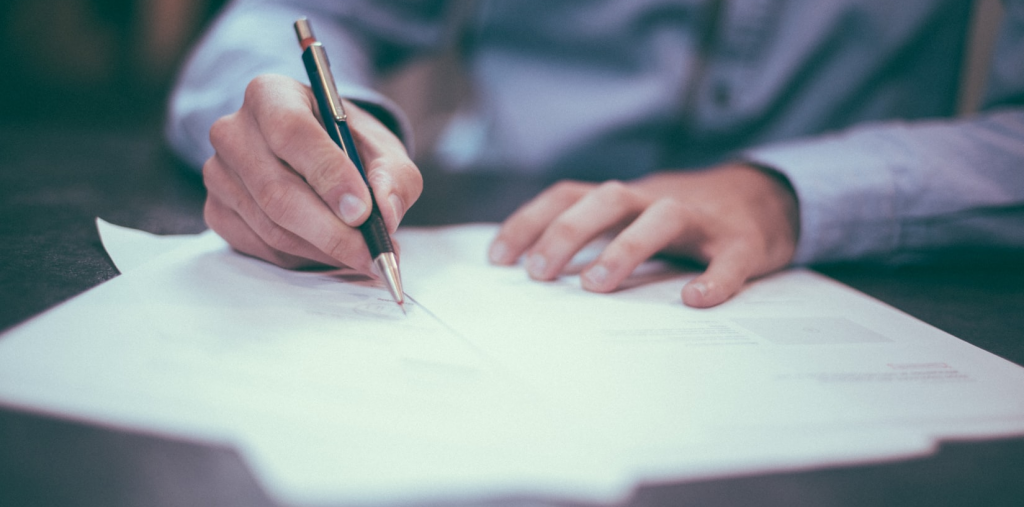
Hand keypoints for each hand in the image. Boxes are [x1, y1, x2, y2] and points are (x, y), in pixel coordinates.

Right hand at [202, 74, 421, 270]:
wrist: (317, 154)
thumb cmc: (349, 146)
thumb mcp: (383, 149)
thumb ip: (394, 176)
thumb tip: (386, 213)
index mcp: (271, 95)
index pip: (292, 132)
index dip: (328, 175)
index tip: (362, 211)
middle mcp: (233, 131)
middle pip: (277, 191)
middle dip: (332, 231)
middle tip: (372, 254)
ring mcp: (219, 174)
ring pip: (272, 227)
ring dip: (324, 250)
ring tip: (362, 255)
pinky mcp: (217, 211)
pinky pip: (262, 247)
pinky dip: (303, 258)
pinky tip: (330, 251)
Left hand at [488, 163, 799, 307]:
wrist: (765, 197)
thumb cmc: (682, 219)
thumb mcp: (633, 217)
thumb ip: (594, 235)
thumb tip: (534, 272)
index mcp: (625, 198)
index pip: (568, 195)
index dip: (530, 221)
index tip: (497, 259)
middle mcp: (657, 199)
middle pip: (608, 199)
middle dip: (568, 232)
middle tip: (539, 274)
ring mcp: (701, 219)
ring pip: (662, 218)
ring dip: (625, 248)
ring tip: (596, 286)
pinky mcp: (742, 242)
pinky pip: (729, 259)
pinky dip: (714, 278)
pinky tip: (695, 300)